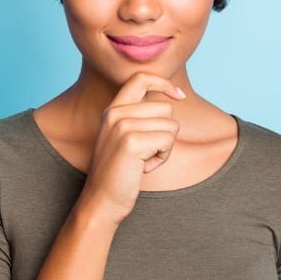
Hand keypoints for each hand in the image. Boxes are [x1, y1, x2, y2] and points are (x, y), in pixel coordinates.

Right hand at [76, 72, 186, 226]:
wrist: (101, 201)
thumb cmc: (118, 173)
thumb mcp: (123, 138)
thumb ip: (139, 117)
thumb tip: (172, 100)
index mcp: (112, 110)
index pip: (141, 78)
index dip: (164, 83)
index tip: (179, 96)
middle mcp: (115, 113)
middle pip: (165, 107)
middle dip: (166, 132)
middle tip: (146, 152)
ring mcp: (122, 126)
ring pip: (170, 125)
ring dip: (165, 147)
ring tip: (144, 160)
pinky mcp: (131, 142)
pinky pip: (168, 140)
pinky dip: (163, 157)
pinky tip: (145, 167)